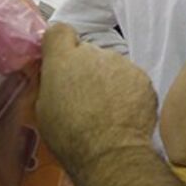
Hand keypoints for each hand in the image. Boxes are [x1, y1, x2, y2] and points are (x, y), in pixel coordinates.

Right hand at [37, 25, 156, 166]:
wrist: (110, 154)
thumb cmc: (71, 138)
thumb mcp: (43, 110)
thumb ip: (49, 82)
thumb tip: (53, 74)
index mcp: (63, 60)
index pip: (59, 31)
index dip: (61, 43)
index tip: (62, 58)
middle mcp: (93, 54)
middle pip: (88, 52)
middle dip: (86, 69)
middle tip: (85, 96)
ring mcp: (121, 63)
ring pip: (111, 66)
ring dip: (108, 81)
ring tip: (106, 110)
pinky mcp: (142, 77)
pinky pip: (131, 79)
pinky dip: (128, 92)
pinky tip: (123, 113)